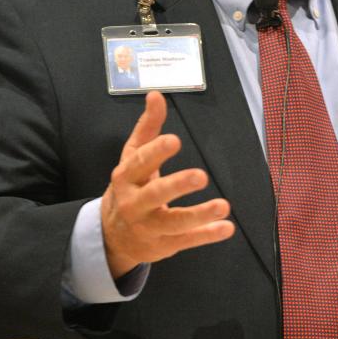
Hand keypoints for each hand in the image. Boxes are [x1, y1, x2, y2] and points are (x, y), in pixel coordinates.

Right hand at [101, 91, 234, 278]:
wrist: (112, 234)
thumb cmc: (129, 186)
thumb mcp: (133, 156)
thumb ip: (147, 126)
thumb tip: (156, 95)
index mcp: (127, 177)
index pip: (140, 162)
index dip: (156, 152)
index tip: (174, 140)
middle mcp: (135, 202)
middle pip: (155, 194)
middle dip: (176, 185)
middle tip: (200, 176)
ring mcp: (149, 226)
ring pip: (174, 222)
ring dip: (199, 215)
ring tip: (223, 206)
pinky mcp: (164, 243)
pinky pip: (187, 239)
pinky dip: (206, 235)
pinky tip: (225, 227)